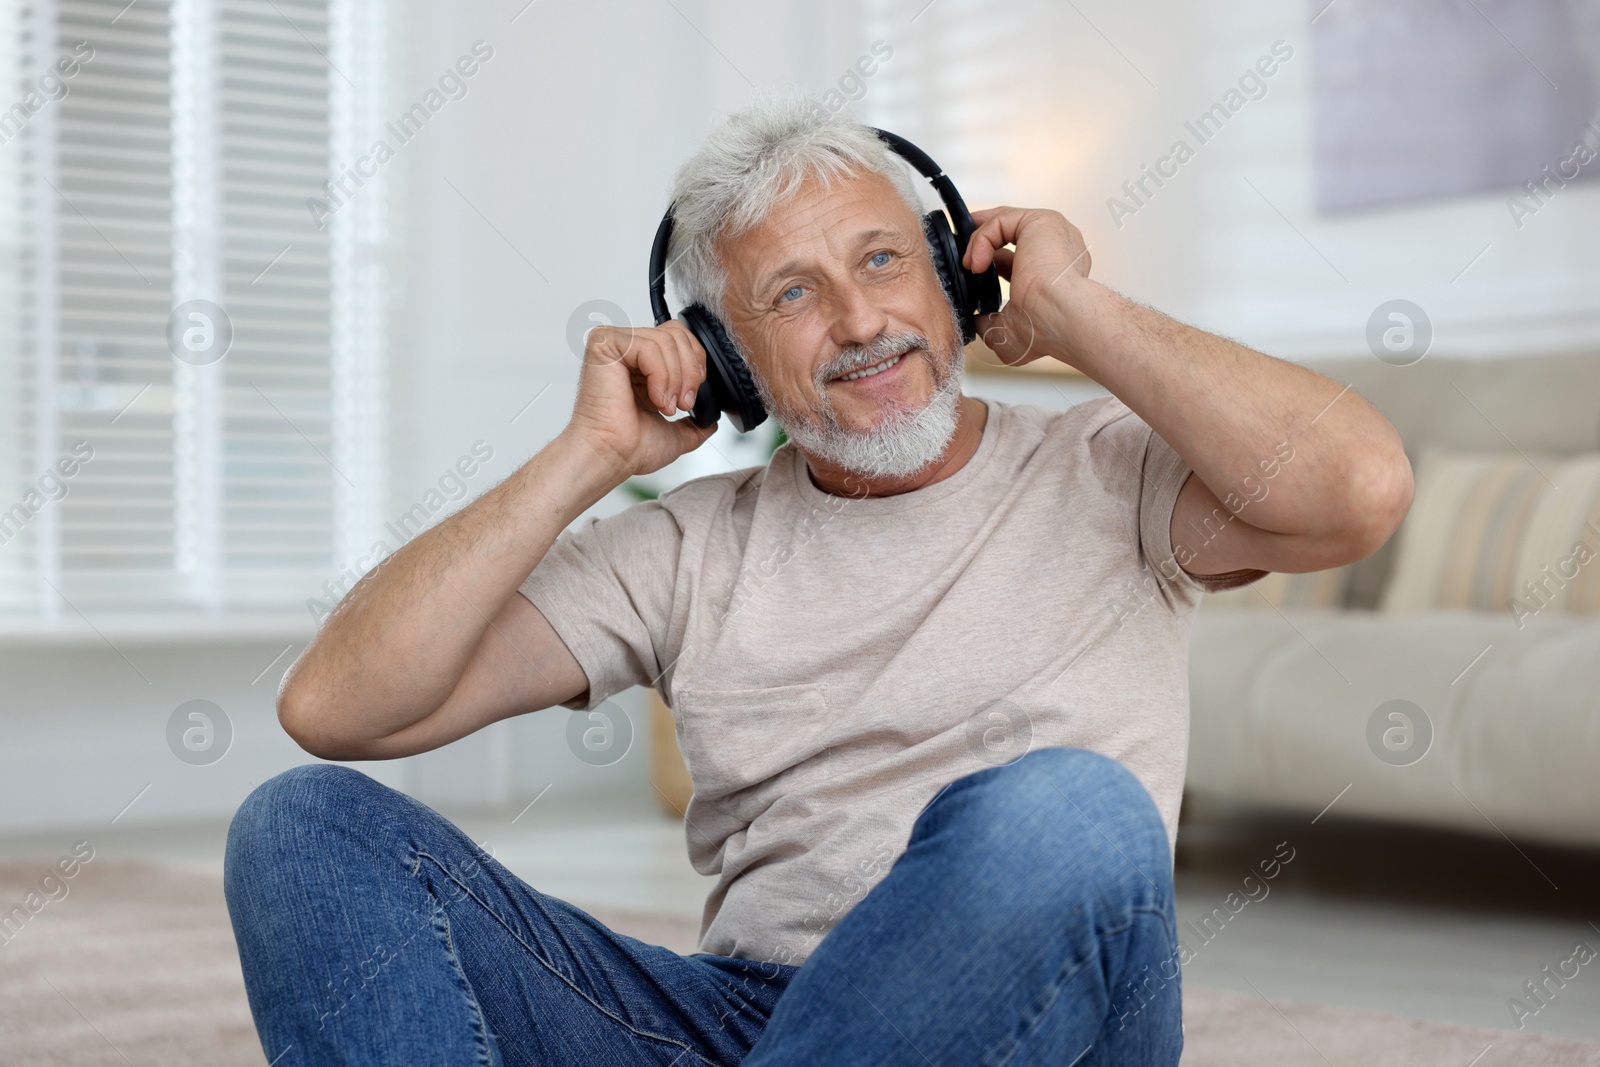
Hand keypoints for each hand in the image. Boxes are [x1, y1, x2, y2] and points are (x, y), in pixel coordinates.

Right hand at [563, 320, 713, 479]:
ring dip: (675, 379)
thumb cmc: (629, 446)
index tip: (691, 397)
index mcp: (641, 365)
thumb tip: (711, 422)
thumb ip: (694, 423)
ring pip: (666, 340)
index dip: (695, 363)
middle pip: (676, 333)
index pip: (679, 337)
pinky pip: (649, 346)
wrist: (612, 455)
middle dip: (689, 371)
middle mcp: (627, 351)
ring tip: (665, 406)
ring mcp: (615, 344)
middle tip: (682, 403)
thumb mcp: (675, 433)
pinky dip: (660, 376)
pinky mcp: (604, 344)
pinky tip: (654, 399)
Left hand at [962, 207, 1090, 366]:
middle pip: (1014, 231)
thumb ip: (993, 324)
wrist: (1060, 317)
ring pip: (1006, 223)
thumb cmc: (1047, 328)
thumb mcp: (1011, 332)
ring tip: (969, 265)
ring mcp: (1052, 233)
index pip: (1021, 257)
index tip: (973, 270)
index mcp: (1057, 273)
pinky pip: (1001, 222)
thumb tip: (979, 321)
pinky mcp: (1041, 222)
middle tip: (964, 255)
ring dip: (980, 242)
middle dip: (984, 238)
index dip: (993, 260)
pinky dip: (982, 239)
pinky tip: (976, 262)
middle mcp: (1059, 249)